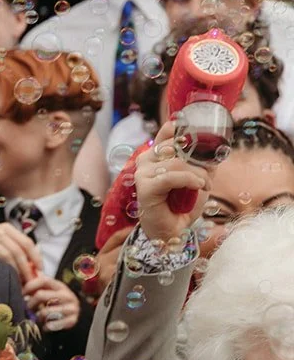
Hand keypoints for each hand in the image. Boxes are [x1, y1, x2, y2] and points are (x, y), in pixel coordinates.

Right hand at [0, 222, 39, 285]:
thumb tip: (35, 265)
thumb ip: (16, 248)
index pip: (27, 243)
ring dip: (14, 271)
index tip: (40, 271)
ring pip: (6, 256)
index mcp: (7, 228)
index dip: (36, 258)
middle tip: (30, 282)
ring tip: (18, 283)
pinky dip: (0, 270)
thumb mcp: (0, 240)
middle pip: (17, 251)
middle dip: (26, 269)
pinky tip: (3, 279)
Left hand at [23, 274, 80, 332]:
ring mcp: (72, 307)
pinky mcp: (73, 320)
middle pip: (40, 295)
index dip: (30, 286)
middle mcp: (67, 295)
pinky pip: (52, 324)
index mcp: (60, 286)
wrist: (71, 319)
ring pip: (45, 312)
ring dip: (38, 317)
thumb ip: (37, 287)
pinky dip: (46, 326)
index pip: (43, 280)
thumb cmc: (55, 305)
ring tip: (39, 318)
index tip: (21, 293)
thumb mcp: (49, 293)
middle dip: (30, 303)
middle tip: (27, 309)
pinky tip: (46, 326)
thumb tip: (22, 279)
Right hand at [135, 119, 212, 245]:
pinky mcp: (145, 188)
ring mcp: (142, 173)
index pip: (169, 130)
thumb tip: (217, 145)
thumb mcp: (198, 176)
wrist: (174, 231)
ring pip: (177, 162)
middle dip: (199, 159)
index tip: (199, 131)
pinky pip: (171, 176)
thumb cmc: (183, 204)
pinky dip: (189, 180)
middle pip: (177, 145)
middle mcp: (145, 160)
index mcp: (156, 154)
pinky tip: (197, 187)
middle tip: (207, 175)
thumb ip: (203, 160)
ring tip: (204, 186)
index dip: (184, 128)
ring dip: (198, 174)